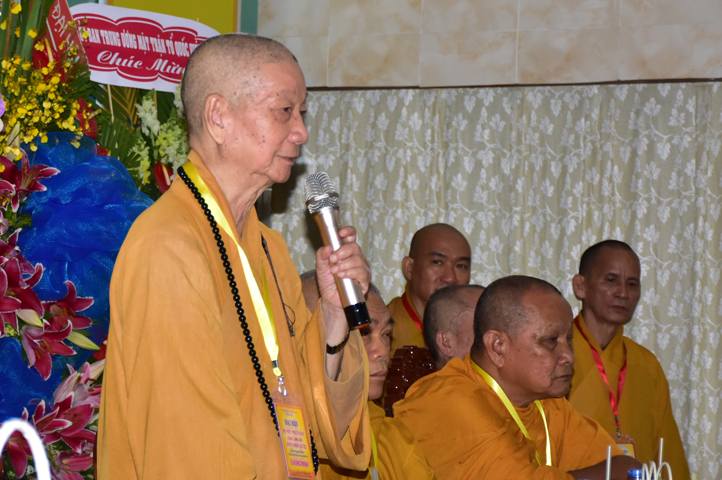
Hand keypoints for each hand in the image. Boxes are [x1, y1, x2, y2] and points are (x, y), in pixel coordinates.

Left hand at [315, 226, 369, 355]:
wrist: (331, 301)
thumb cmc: (328, 283)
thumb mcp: (320, 269)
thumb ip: (321, 257)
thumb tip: (327, 247)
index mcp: (346, 252)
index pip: (351, 236)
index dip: (348, 231)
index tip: (340, 233)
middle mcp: (356, 258)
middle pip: (355, 247)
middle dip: (343, 251)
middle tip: (332, 260)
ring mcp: (362, 268)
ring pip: (359, 259)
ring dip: (345, 264)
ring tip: (335, 271)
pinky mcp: (365, 281)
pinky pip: (362, 273)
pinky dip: (351, 273)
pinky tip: (343, 276)